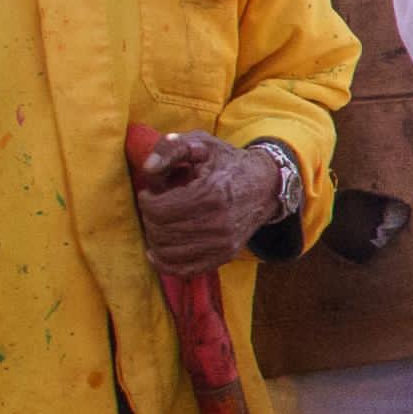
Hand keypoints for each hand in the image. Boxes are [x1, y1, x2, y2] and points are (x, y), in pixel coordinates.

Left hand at [133, 127, 281, 276]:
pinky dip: (165, 263)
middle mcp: (219, 223)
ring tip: (161, 223)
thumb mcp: (201, 144)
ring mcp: (224, 243)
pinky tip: (157, 251)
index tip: (152, 192)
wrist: (266, 185)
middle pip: (160, 231)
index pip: (157, 210)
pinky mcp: (226, 255)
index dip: (146, 200)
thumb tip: (149, 168)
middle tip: (156, 206)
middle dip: (149, 218)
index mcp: (211, 193)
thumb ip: (171, 148)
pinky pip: (185, 269)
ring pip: (167, 252)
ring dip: (155, 237)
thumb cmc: (228, 162)